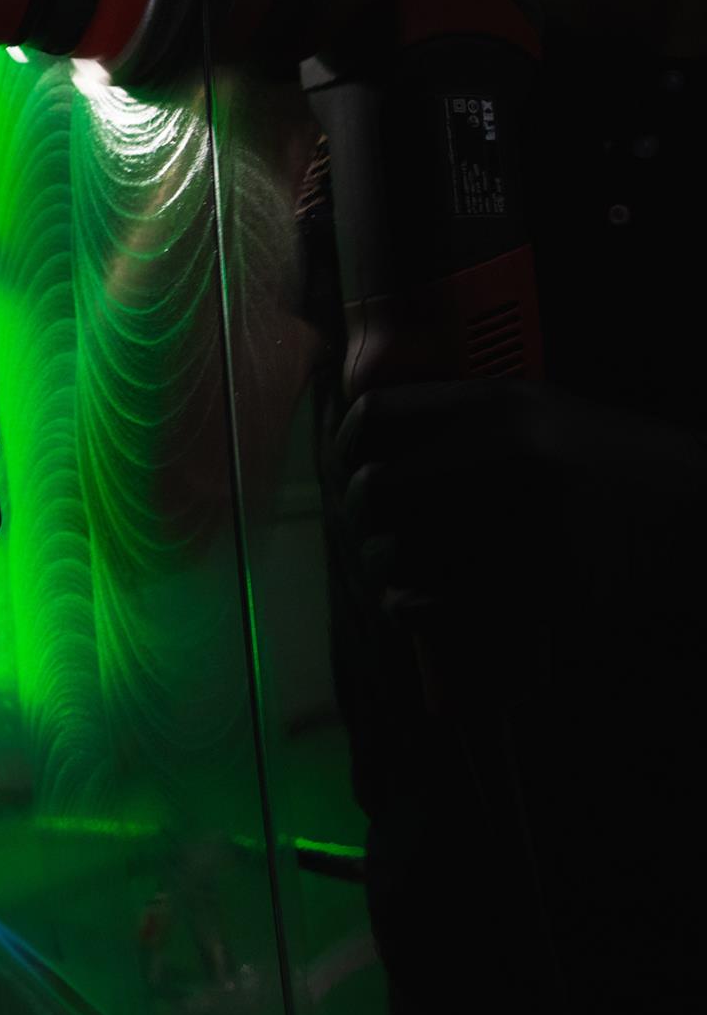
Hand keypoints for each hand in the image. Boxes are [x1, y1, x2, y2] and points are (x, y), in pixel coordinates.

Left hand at [334, 379, 706, 624]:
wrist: (705, 522)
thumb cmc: (614, 471)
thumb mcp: (541, 414)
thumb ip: (462, 417)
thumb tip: (365, 429)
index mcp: (501, 405)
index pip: (377, 413)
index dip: (345, 447)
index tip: (348, 471)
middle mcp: (507, 454)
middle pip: (376, 487)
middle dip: (359, 520)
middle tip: (370, 536)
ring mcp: (527, 522)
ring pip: (398, 552)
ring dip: (380, 570)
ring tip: (390, 577)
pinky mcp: (546, 589)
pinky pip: (440, 603)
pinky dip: (412, 609)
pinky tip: (415, 607)